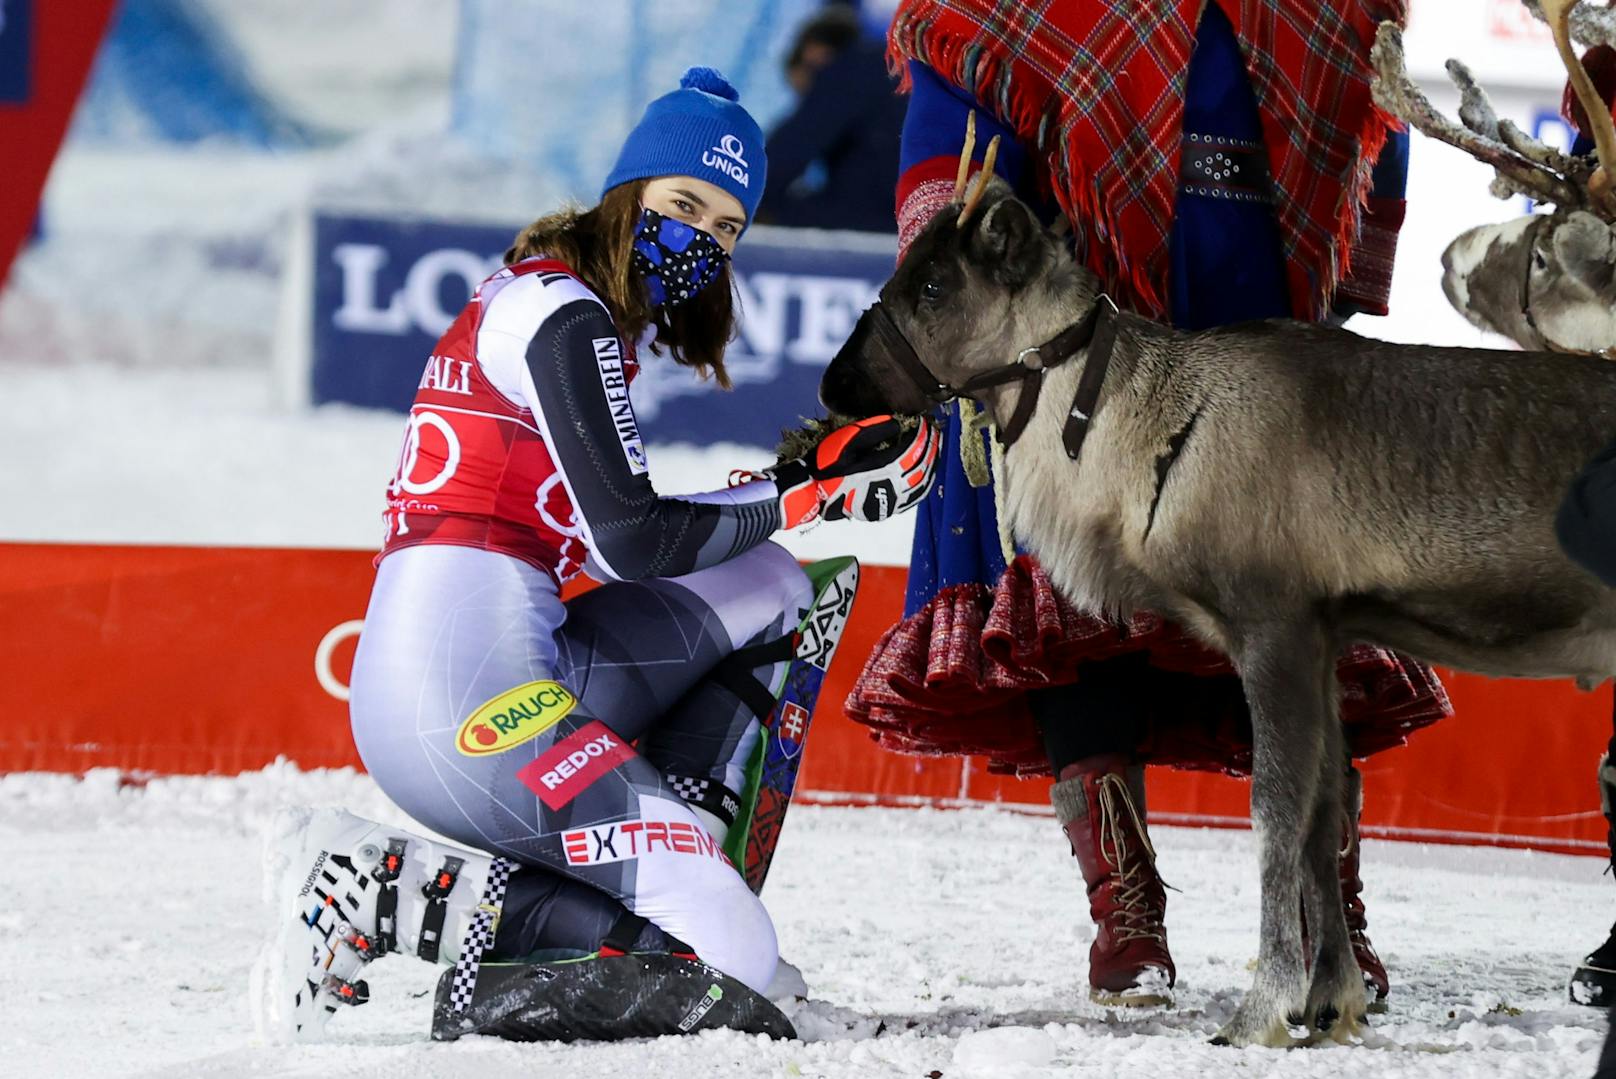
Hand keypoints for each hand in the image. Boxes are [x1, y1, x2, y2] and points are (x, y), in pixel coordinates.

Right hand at [770, 416, 939, 526]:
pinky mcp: (887, 511)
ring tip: (934, 449)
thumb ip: (875, 429)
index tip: (925, 422)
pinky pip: (914, 498)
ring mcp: (891, 503)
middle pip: (921, 466)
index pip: (912, 449)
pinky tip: (926, 473)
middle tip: (935, 432)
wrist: (812, 492)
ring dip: (931, 465)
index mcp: (882, 469)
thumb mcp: (848, 438)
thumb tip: (899, 425)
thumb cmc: (828, 462)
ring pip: (922, 484)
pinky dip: (924, 483)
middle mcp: (891, 488)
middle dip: (930, 447)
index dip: (921, 435)